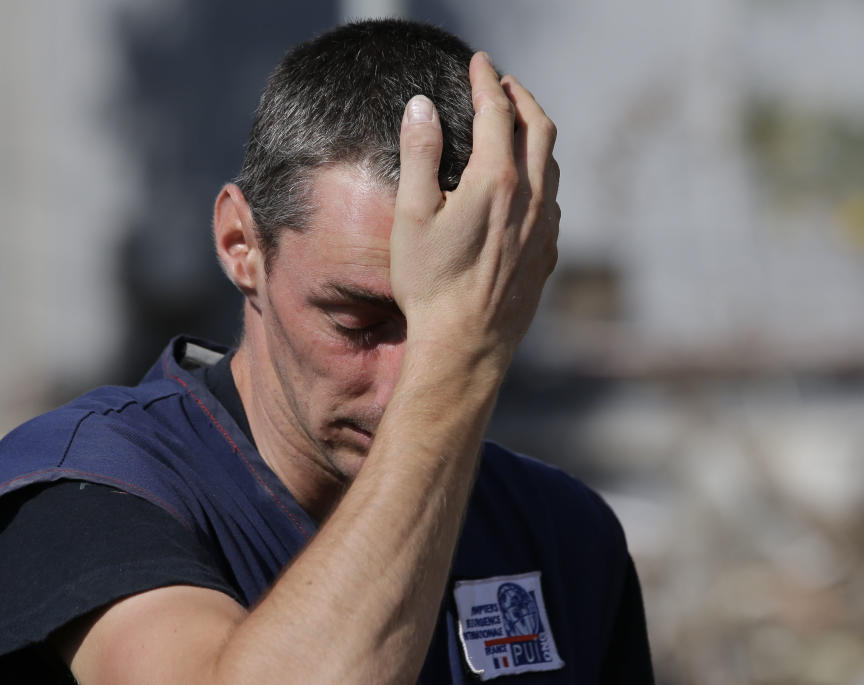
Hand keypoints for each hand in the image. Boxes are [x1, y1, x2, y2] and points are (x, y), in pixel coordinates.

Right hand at [390, 52, 559, 369]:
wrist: (465, 343)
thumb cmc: (430, 283)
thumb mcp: (412, 215)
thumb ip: (419, 155)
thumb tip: (421, 105)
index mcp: (495, 180)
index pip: (497, 111)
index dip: (486, 80)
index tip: (479, 62)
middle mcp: (529, 197)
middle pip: (539, 128)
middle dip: (521, 98)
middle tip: (503, 85)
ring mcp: (544, 226)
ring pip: (551, 164)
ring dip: (536, 135)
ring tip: (517, 127)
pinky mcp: (547, 252)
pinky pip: (551, 199)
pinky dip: (540, 175)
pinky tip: (524, 185)